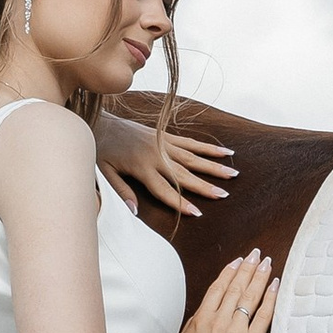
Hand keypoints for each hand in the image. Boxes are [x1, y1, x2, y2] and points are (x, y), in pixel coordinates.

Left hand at [94, 106, 236, 218]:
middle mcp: (156, 156)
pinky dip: (208, 148)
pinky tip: (225, 152)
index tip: (197, 213)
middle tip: (224, 195)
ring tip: (232, 174)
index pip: (164, 190)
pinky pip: (190, 143)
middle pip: (184, 175)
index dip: (180, 202)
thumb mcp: (105, 172)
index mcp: (141, 168)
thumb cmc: (101, 149)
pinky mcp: (166, 135)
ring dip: (213, 166)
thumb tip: (134, 212)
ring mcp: (163, 144)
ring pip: (193, 158)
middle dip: (205, 186)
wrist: (99, 120)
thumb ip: (121, 191)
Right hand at [171, 248, 276, 332]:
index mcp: (201, 318)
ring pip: (250, 296)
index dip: (229, 272)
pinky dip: (270, 298)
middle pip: (236, 287)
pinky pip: (263, 315)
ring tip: (267, 262)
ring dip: (259, 276)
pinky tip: (276, 285)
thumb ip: (193, 327)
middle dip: (247, 268)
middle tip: (256, 254)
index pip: (217, 288)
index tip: (237, 261)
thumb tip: (199, 316)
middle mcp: (219, 319)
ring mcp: (235, 329)